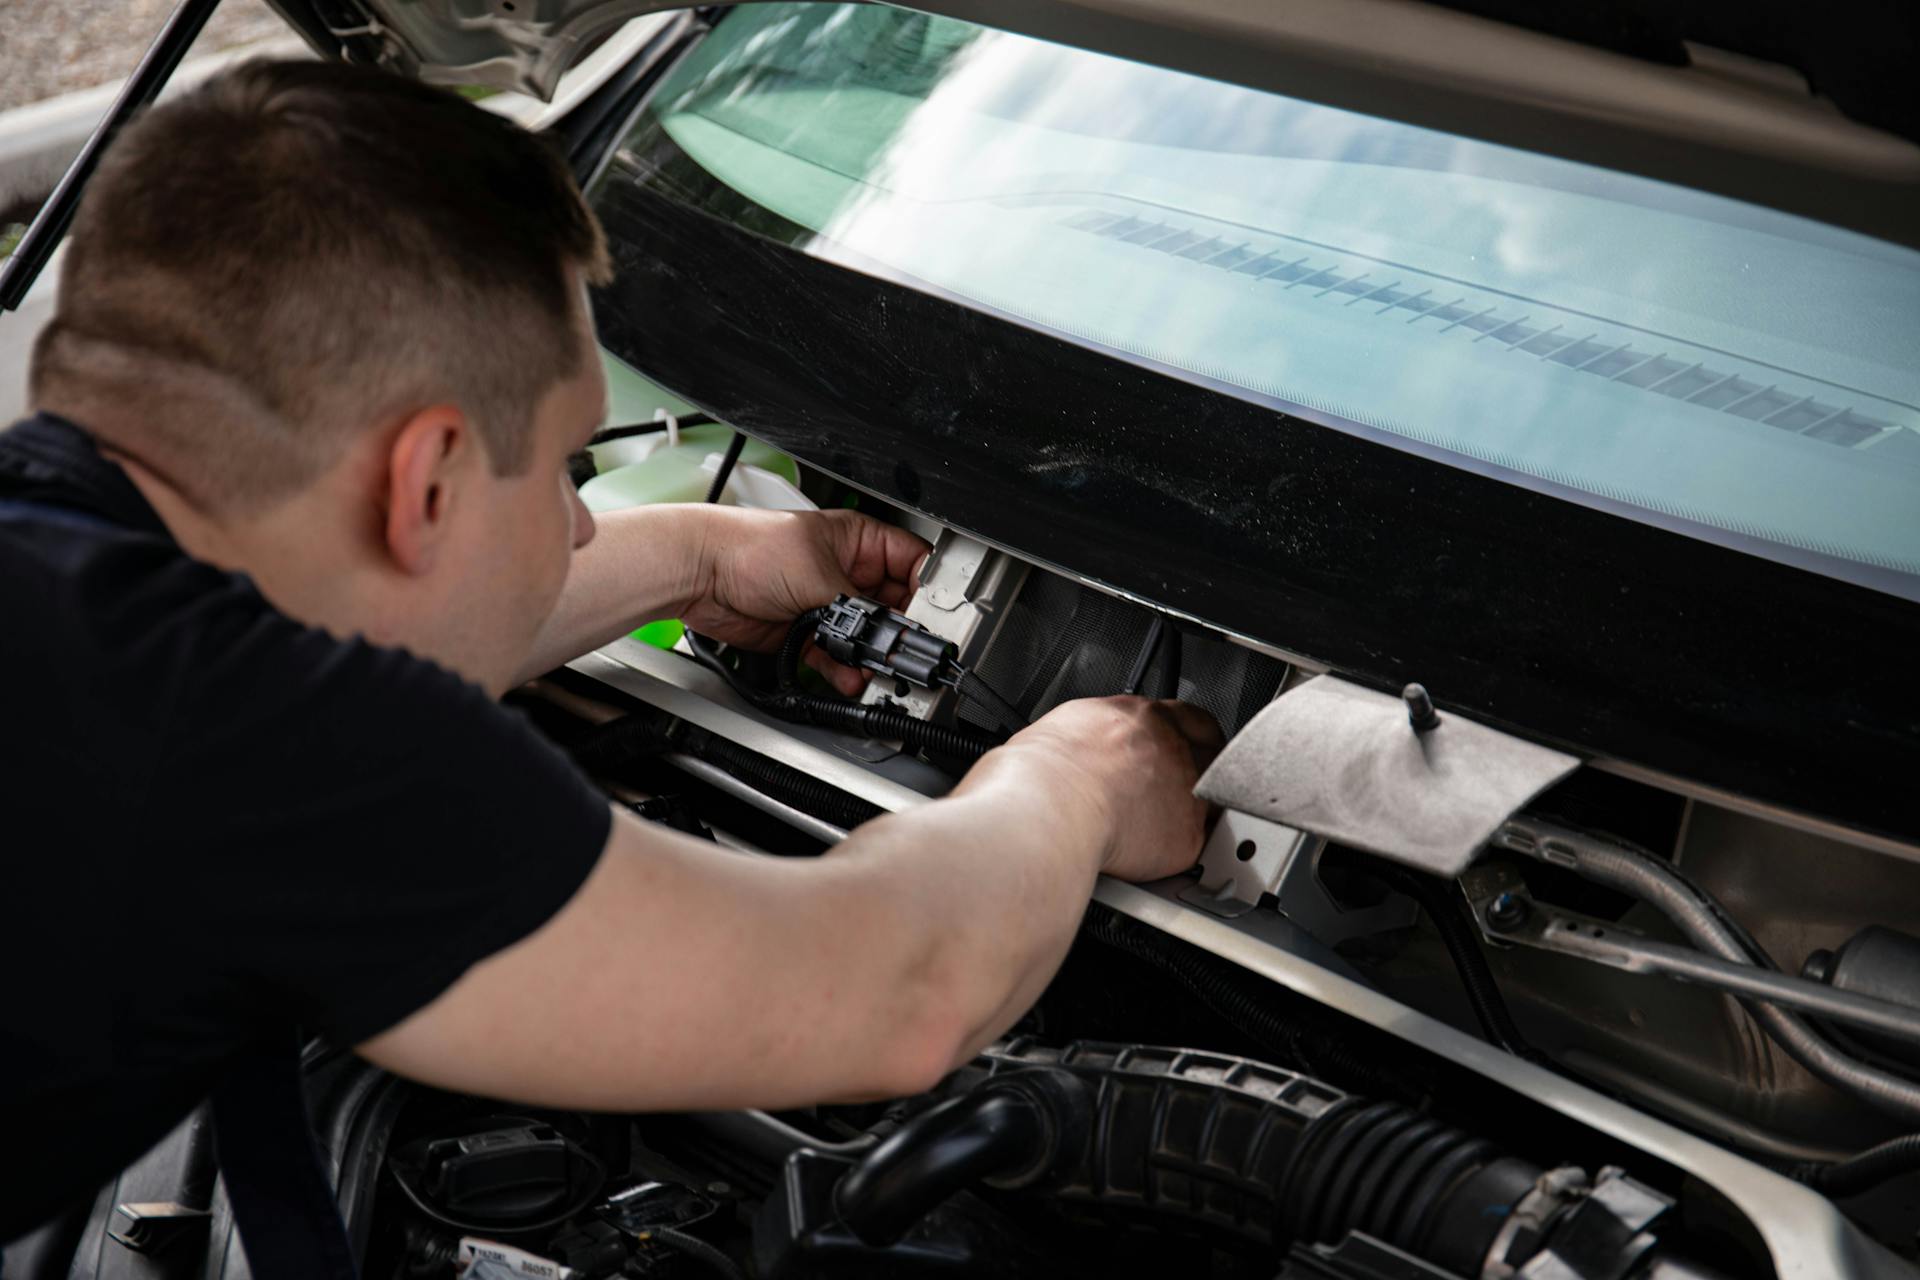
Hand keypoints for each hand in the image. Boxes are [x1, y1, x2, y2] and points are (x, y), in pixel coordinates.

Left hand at [683, 507, 928, 693]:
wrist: (701, 574)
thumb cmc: (749, 547)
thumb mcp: (819, 573)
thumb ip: (859, 608)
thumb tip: (889, 633)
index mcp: (860, 541)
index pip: (914, 564)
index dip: (927, 592)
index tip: (932, 618)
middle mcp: (849, 573)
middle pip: (894, 609)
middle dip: (898, 634)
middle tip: (903, 652)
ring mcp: (829, 605)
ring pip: (867, 638)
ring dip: (871, 657)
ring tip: (874, 669)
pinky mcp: (809, 634)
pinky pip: (838, 657)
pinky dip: (845, 670)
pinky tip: (849, 676)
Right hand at [985, 697, 1223, 881]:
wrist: (1046, 808)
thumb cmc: (1038, 774)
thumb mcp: (1064, 731)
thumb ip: (1093, 738)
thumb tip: (1084, 750)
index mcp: (1136, 716)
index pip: (1186, 718)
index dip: (1185, 738)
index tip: (1179, 749)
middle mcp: (1169, 747)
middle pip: (1212, 753)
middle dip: (1201, 771)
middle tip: (1178, 790)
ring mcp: (1185, 789)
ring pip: (1210, 799)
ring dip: (1191, 813)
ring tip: (1159, 829)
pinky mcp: (1187, 834)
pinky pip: (1197, 844)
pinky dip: (1179, 853)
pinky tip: (1158, 857)